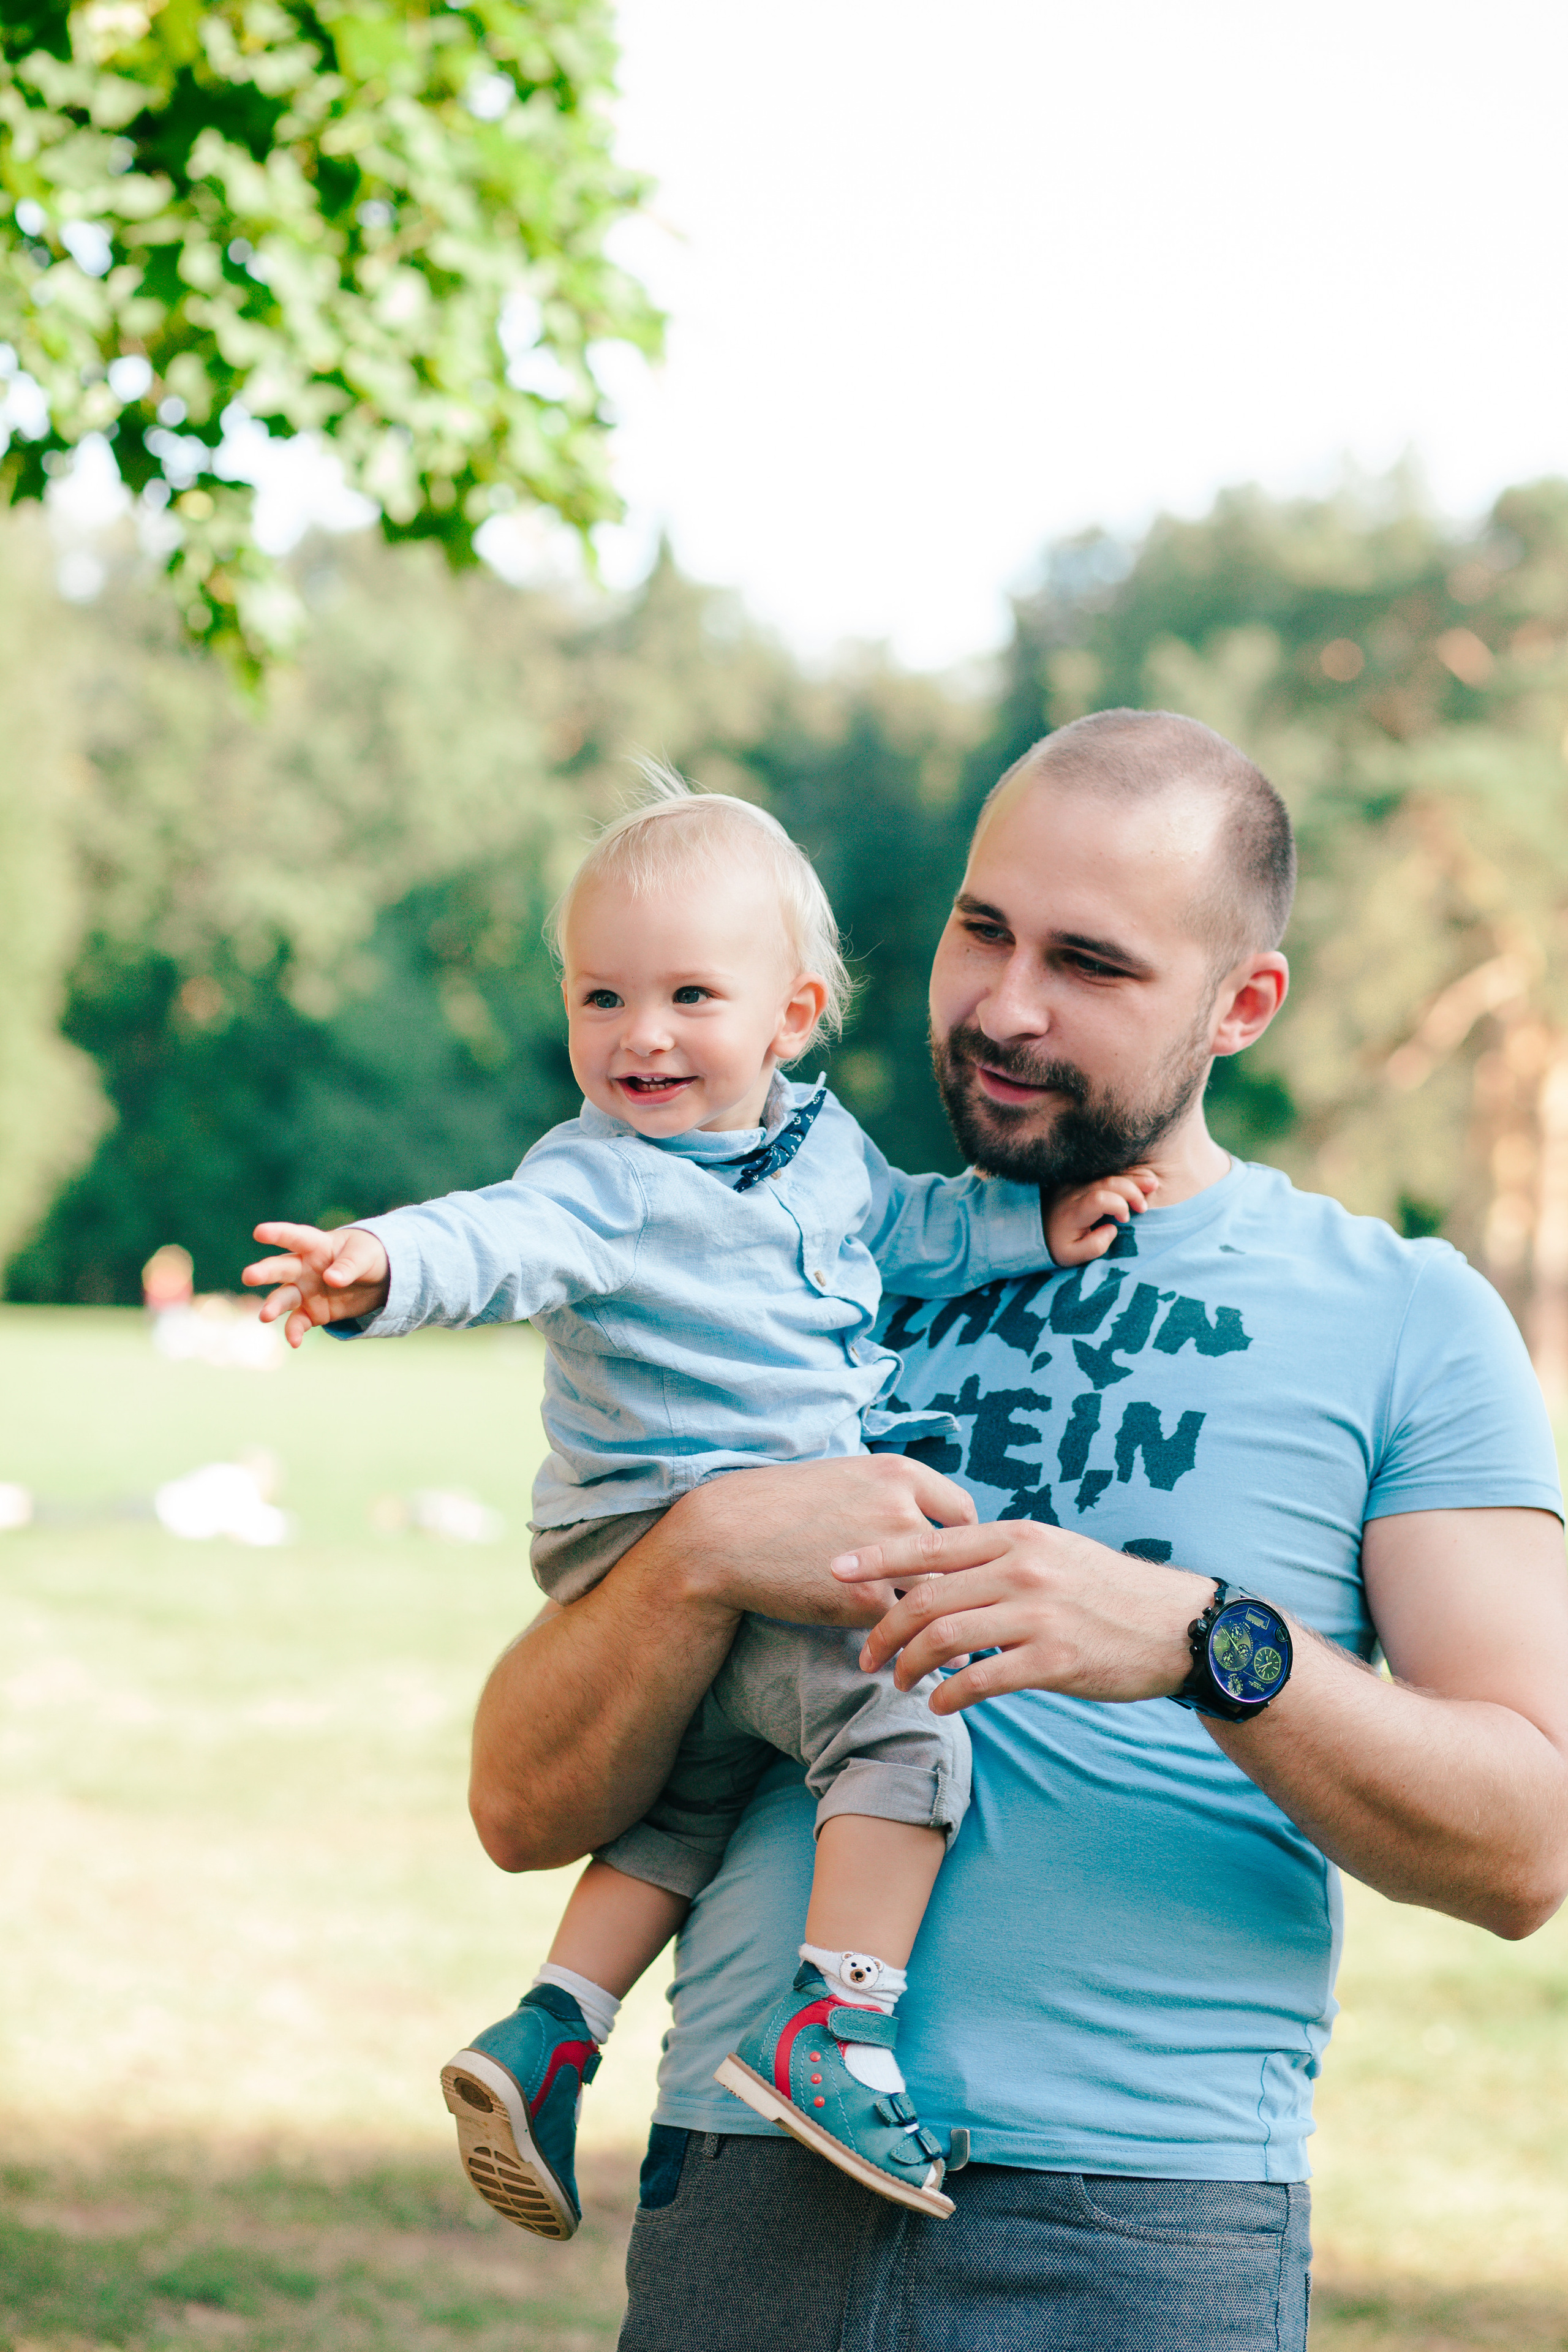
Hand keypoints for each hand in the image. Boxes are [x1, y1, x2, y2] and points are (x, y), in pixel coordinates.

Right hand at [243, 1222, 390, 1347]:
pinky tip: (295, 1342)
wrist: (377, 1280)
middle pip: (281, 1268)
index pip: (296, 1237)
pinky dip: (294, 1332)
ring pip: (283, 1297)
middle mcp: (304, 1267)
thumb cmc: (368, 1257)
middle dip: (264, 1272)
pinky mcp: (311, 1312)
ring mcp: (304, 1290)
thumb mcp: (365, 1256)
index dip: (278, 1233)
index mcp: (317, 1245)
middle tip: (249, 1276)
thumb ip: (349, 1266)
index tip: (260, 1232)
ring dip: (273, 1305)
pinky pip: (297, 1322)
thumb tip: (331, 1279)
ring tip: (264, 1315)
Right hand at [665, 1451, 979, 1627]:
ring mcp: (888, 1558)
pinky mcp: (866, 1602)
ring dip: (943, 1623)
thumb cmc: (785, 1506)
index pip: (963, 1515)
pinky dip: (905, 1643)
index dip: (962, 1545)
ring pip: (937, 1599)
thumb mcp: (847, 1478)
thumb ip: (893, 1496)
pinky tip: (901, 1655)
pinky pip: (903, 1629)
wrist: (726, 1536)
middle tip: (967, 1612)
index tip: (953, 1567)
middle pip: (958, 1561)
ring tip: (950, 1645)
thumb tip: (934, 1531)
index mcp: (899, 1473)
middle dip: (961, 1589)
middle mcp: (902, 1510)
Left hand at [832, 1517, 1210, 1714]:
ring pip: (946, 1639)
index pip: (929, 1545)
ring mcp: (1039, 1614)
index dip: (875, 1558)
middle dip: (882, 1629)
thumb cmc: (1104, 1589)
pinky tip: (941, 1704)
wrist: (1174, 1625)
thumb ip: (997, 1556)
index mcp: (1017, 1536)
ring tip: (898, 1682)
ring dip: (910, 1665)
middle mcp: (1022, 1569)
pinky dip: (951, 1695)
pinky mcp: (1056, 1659)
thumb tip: (937, 1568)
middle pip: (926, 1598)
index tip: (834, 1569)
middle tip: (864, 1655)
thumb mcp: (1051, 1552)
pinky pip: (983, 1680)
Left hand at [1045, 1167, 1158, 1265]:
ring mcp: (1078, 1181)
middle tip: (1143, 1208)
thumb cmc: (1057, 1244)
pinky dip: (1125, 1174)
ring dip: (1133, 1178)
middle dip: (1131, 1191)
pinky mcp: (1081, 1177)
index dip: (1118, 1205)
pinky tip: (1141, 1179)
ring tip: (1153, 1185)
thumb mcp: (1071, 1256)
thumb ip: (1094, 1247)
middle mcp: (1075, 1192)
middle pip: (1108, 1182)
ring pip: (1108, 1173)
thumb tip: (1112, 1229)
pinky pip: (1105, 1171)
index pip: (1099, 1199)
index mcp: (1073, 1211)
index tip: (1124, 1220)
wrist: (1035, 1228)